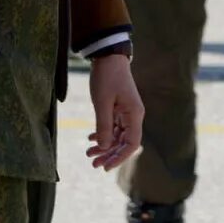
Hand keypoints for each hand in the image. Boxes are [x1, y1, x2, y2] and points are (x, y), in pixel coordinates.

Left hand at [86, 53, 143, 171]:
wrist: (108, 56)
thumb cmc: (107, 77)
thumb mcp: (102, 103)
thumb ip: (104, 126)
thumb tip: (105, 148)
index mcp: (134, 115)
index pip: (132, 144)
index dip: (119, 157)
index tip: (105, 166)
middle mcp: (133, 115)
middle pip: (124, 142)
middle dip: (109, 154)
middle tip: (93, 164)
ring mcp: (126, 112)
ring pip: (117, 136)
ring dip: (104, 146)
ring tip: (89, 153)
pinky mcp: (118, 108)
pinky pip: (113, 127)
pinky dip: (103, 134)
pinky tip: (91, 138)